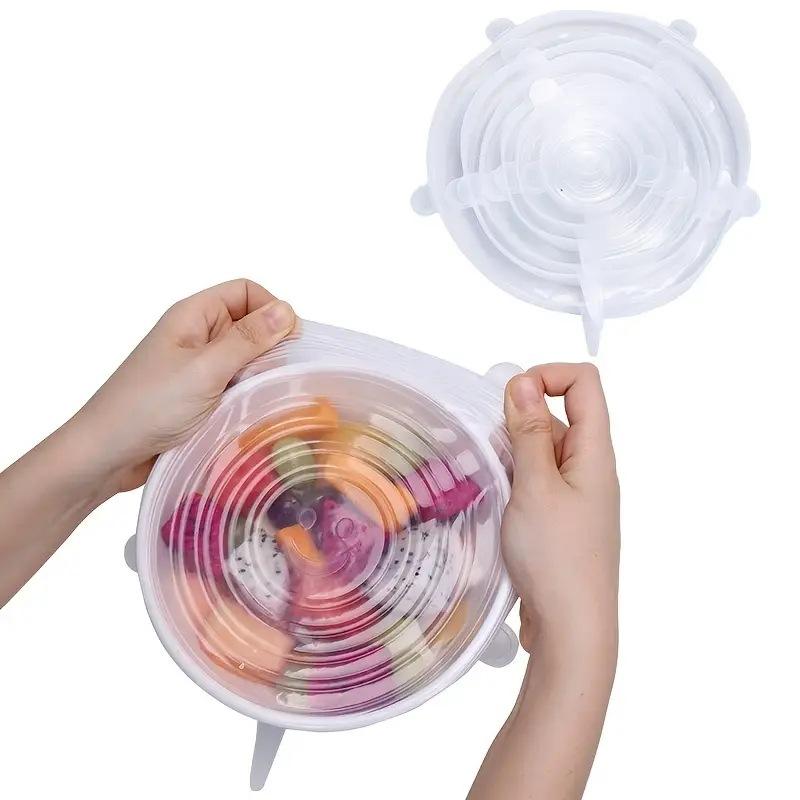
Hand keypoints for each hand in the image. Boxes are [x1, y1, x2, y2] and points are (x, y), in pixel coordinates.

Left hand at [72, 279, 295, 494]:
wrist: (106, 454)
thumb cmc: (149, 406)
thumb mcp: (205, 369)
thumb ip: (248, 339)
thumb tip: (287, 310)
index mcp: (193, 315)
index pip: (246, 292)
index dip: (272, 310)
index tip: (291, 343)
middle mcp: (197, 335)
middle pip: (249, 325)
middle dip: (270, 346)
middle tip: (283, 375)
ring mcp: (197, 366)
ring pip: (245, 358)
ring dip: (260, 374)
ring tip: (270, 396)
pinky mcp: (199, 395)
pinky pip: (235, 385)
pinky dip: (248, 395)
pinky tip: (255, 412)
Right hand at [502, 363, 619, 660]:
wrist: (572, 629)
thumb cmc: (557, 559)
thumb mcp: (535, 487)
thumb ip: (529, 432)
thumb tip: (523, 381)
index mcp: (594, 453)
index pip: (584, 383)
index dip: (547, 376)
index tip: (510, 400)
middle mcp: (590, 469)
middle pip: (558, 416)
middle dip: (518, 422)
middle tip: (490, 452)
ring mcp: (576, 496)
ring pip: (542, 451)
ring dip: (511, 455)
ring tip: (489, 483)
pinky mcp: (560, 519)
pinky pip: (536, 482)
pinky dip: (513, 482)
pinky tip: (495, 504)